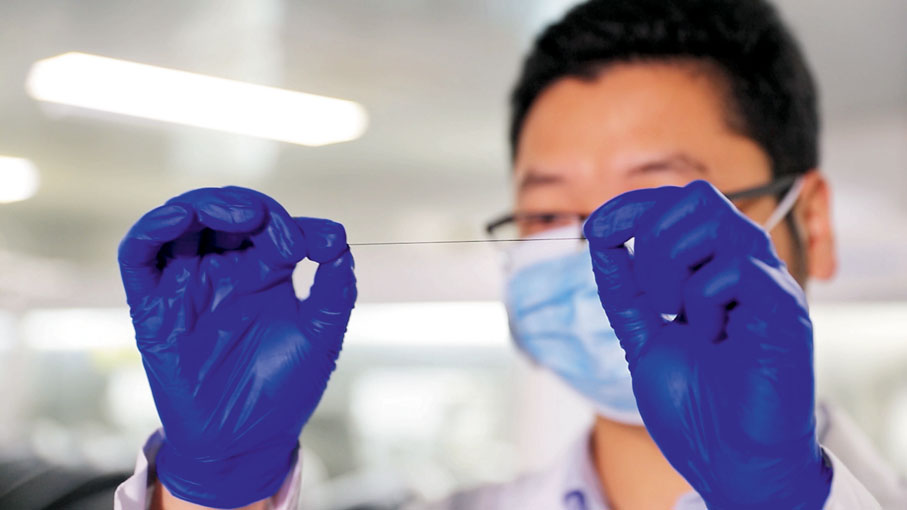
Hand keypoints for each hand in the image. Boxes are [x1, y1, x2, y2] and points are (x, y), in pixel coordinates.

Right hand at [118, 186, 355, 507]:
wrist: (246, 442)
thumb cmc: (285, 389)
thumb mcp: (321, 335)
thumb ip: (335, 287)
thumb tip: (337, 236)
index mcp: (264, 273)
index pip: (270, 225)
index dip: (290, 223)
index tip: (316, 247)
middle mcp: (224, 272)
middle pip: (223, 213)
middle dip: (244, 205)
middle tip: (263, 220)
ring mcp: (187, 286)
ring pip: (181, 223)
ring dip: (202, 206)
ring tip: (233, 215)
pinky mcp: (153, 308)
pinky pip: (139, 257)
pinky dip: (151, 230)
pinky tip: (176, 220)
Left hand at [583, 180, 830, 508]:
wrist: (727, 459)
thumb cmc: (696, 406)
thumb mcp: (642, 336)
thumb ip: (624, 290)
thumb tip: (600, 238)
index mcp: (713, 269)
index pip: (677, 203)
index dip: (631, 205)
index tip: (593, 229)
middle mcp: (744, 265)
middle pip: (694, 198)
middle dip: (650, 241)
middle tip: (653, 301)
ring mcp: (766, 282)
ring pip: (712, 220)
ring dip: (673, 269)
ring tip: (680, 319)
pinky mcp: (784, 307)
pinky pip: (735, 266)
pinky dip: (703, 300)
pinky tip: (713, 337)